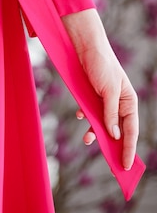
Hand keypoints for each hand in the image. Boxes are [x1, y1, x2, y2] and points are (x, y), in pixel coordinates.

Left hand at [62, 10, 138, 170]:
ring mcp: (105, 100)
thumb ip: (110, 113)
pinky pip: (91, 112)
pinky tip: (81, 116)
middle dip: (112, 146)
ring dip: (95, 132)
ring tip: (87, 140)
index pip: (130, 131)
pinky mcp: (92, 95)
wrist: (85, 46)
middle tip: (108, 164)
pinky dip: (86, 116)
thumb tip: (113, 135)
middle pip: (117, 130)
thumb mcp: (109, 90)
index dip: (128, 149)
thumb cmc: (102, 64)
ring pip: (102, 123)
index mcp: (129, 102)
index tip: (125, 166)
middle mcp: (119, 103)